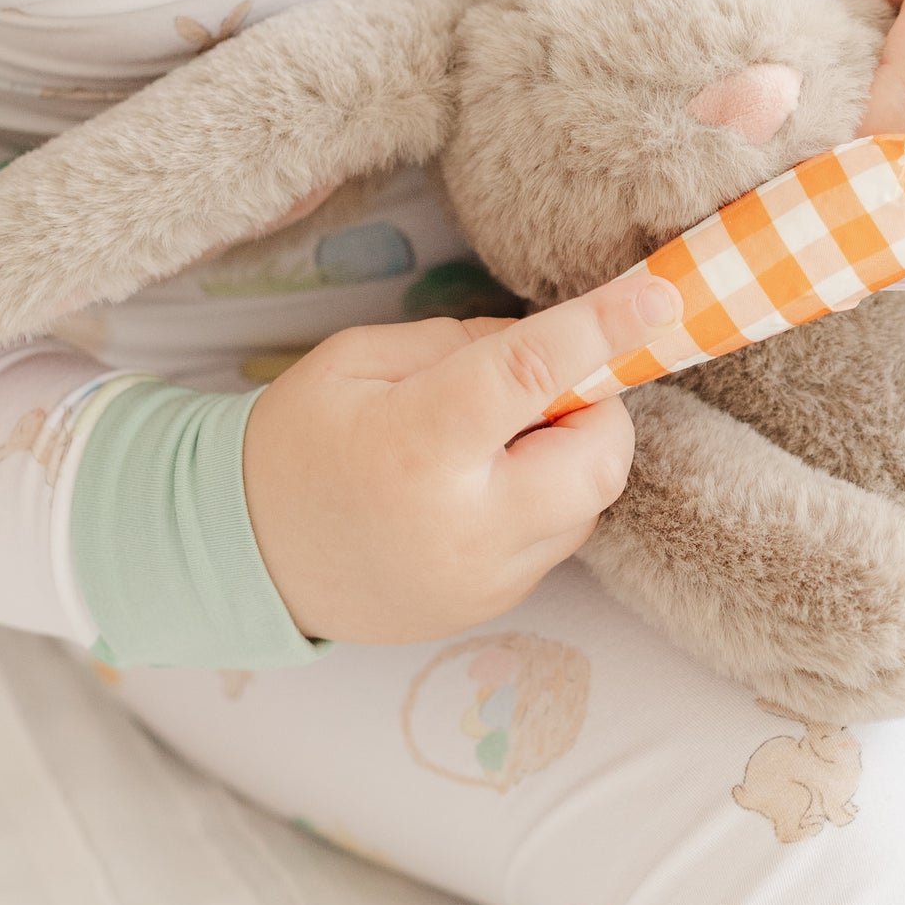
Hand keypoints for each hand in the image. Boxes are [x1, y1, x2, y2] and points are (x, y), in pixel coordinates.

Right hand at [241, 278, 680, 644]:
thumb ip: (459, 344)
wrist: (245, 556)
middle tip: (547, 392)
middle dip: (597, 410)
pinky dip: (542, 501)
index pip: (532, 374)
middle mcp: (463, 524)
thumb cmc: (299, 442)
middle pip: (599, 459)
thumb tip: (548, 346)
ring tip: (495, 444)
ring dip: (568, 458)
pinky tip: (478, 490)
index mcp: (418, 446)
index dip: (603, 330)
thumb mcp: (356, 361)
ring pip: (587, 503)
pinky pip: (556, 540)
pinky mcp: (492, 606)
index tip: (659, 298)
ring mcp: (484, 578)